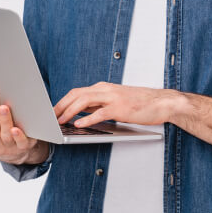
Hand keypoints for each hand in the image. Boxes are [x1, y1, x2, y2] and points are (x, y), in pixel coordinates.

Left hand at [54, 82, 181, 127]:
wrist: (162, 102)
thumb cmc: (140, 103)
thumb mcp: (116, 101)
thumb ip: (99, 104)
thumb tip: (81, 112)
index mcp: (103, 87)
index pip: (77, 92)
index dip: (62, 101)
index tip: (52, 111)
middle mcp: (105, 89)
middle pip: (76, 94)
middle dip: (60, 105)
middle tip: (49, 116)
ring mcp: (112, 97)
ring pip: (84, 101)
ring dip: (69, 111)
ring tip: (59, 120)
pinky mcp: (120, 108)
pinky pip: (99, 113)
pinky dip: (86, 119)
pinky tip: (78, 124)